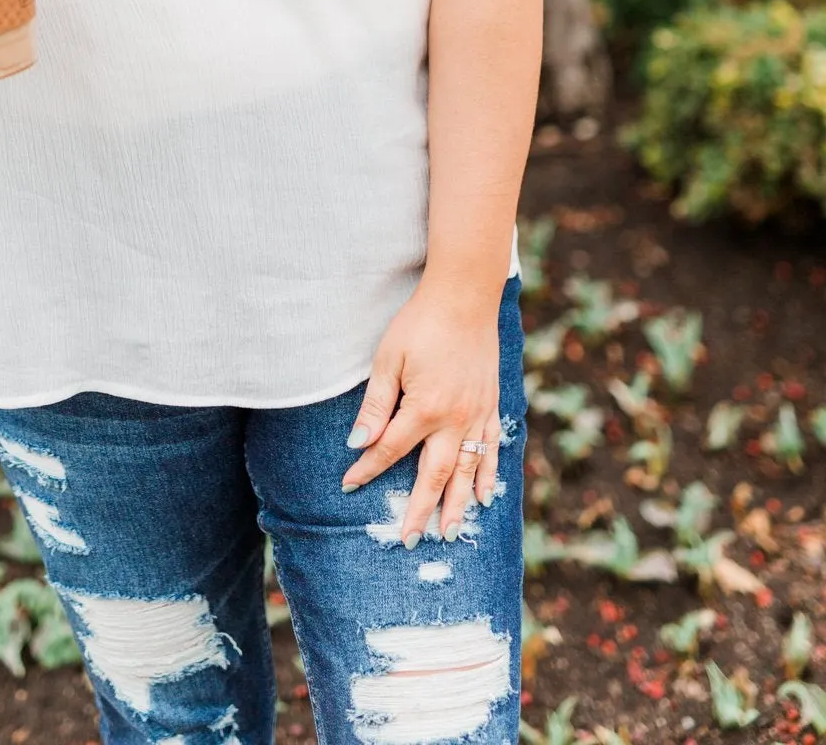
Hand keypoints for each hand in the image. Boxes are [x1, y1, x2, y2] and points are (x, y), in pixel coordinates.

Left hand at [341, 286, 500, 545]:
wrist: (465, 298)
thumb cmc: (420, 324)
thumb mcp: (388, 359)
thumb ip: (376, 404)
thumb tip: (357, 442)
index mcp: (424, 408)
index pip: (389, 449)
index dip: (367, 469)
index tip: (348, 485)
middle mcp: (454, 420)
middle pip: (434, 475)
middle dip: (419, 510)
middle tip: (408, 541)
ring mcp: (477, 416)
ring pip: (466, 472)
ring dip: (456, 506)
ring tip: (448, 534)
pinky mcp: (491, 406)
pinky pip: (491, 450)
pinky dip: (488, 476)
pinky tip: (484, 497)